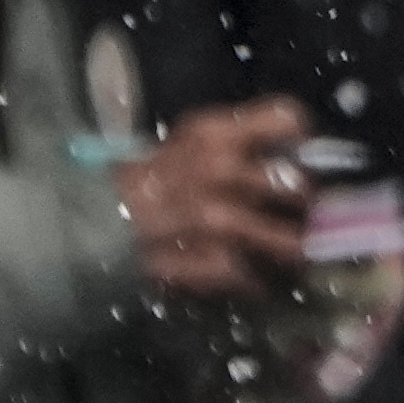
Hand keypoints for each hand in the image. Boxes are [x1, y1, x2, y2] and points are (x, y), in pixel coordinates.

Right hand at [123, 95, 312, 298]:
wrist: (95, 220)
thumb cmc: (152, 179)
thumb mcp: (190, 144)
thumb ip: (240, 143)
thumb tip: (298, 157)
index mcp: (216, 134)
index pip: (287, 119)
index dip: (304, 140)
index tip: (305, 158)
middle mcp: (221, 171)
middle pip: (299, 187)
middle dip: (307, 206)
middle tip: (306, 215)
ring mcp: (214, 219)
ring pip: (287, 241)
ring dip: (293, 252)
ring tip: (295, 255)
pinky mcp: (205, 260)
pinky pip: (251, 276)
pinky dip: (255, 283)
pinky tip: (252, 279)